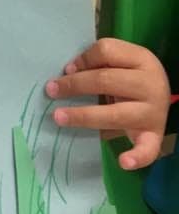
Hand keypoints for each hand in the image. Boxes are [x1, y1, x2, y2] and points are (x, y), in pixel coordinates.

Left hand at [46, 38, 170, 169]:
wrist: (162, 96)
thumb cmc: (131, 75)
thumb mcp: (121, 61)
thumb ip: (98, 61)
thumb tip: (68, 71)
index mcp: (141, 59)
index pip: (107, 52)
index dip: (83, 59)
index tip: (66, 69)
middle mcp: (150, 84)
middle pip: (106, 80)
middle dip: (74, 85)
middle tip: (50, 90)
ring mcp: (154, 112)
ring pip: (114, 114)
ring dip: (83, 116)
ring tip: (58, 117)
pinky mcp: (155, 135)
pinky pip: (148, 148)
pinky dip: (137, 156)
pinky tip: (123, 162)